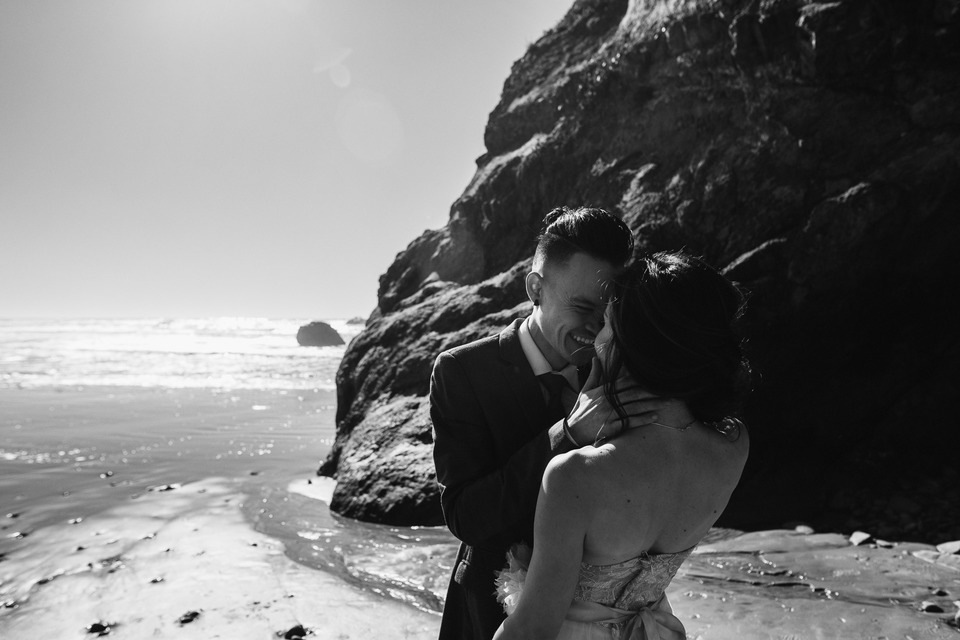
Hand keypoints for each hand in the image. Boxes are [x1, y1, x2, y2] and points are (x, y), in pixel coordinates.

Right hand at [566, 365, 688, 444]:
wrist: (572, 431)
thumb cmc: (580, 410)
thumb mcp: (585, 390)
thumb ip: (594, 375)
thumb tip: (597, 358)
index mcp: (603, 391)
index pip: (624, 382)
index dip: (640, 379)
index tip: (654, 377)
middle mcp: (607, 401)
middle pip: (634, 394)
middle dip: (652, 392)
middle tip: (668, 390)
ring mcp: (610, 414)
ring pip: (635, 407)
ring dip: (652, 405)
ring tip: (667, 403)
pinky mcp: (611, 427)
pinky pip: (630, 422)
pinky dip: (643, 419)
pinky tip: (655, 417)